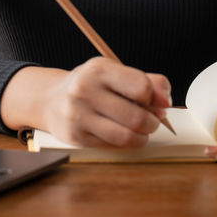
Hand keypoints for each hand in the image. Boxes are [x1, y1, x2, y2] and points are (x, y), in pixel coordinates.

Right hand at [26, 58, 171, 147]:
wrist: (50, 100)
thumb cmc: (90, 85)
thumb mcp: (115, 72)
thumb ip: (147, 81)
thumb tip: (166, 100)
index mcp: (98, 70)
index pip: (141, 87)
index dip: (156, 98)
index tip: (156, 102)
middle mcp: (85, 91)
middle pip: (136, 117)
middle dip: (152, 122)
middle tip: (151, 120)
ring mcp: (78, 116)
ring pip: (127, 136)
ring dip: (142, 136)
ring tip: (140, 129)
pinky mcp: (77, 137)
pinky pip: (114, 146)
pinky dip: (126, 143)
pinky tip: (123, 133)